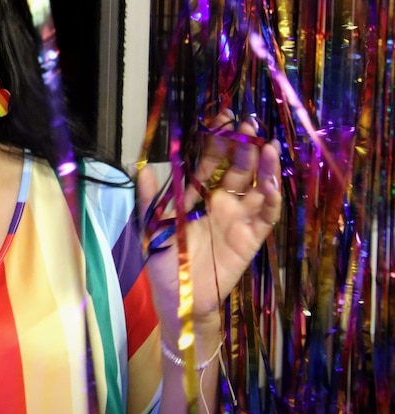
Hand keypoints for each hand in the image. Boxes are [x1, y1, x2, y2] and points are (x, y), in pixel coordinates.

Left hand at [136, 111, 282, 339]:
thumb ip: (149, 198)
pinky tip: (272, 182)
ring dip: (263, 167)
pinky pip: (265, 215)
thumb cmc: (164, 261)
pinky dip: (271, 198)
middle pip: (236, 168)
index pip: (210, 161)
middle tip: (248, 123)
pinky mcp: (250, 238)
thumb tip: (142, 166)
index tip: (223, 116)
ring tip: (267, 146)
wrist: (178, 297)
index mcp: (197, 195)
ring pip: (255, 187)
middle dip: (243, 146)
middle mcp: (221, 202)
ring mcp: (238, 218)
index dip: (217, 140)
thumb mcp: (151, 226)